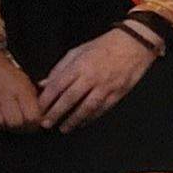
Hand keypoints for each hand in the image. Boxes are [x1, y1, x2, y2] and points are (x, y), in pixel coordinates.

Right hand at [0, 48, 42, 130]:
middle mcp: (4, 92)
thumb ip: (33, 99)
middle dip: (17, 128)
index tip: (31, 125)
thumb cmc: (5, 72)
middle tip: (17, 125)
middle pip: (15, 123)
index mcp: (21, 88)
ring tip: (2, 119)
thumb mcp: (24, 81)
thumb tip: (41, 119)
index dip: (33, 125)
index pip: (32, 116)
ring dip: (0, 125)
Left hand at [37, 30, 154, 131]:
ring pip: (87, 107)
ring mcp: (106, 86)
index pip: (58, 86)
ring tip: (64, 128)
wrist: (133, 44)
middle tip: (46, 124)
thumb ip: (59, 69)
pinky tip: (82, 123)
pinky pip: (103, 109)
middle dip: (56, 113)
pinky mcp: (118, 93)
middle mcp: (91, 77)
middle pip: (70, 99)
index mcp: (79, 66)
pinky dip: (91, 118)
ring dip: (74, 120)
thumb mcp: (77, 52)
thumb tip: (43, 83)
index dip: (47, 99)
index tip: (38, 109)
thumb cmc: (102, 46)